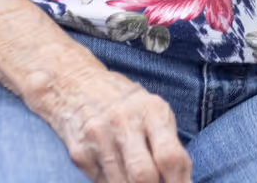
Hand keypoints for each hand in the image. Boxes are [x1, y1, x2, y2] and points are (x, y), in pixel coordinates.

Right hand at [25, 64, 191, 182]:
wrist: (75, 84)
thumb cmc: (124, 101)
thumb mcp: (153, 110)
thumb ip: (168, 143)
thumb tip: (181, 181)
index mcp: (151, 111)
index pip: (170, 156)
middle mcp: (124, 123)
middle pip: (143, 176)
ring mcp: (99, 139)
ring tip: (137, 182)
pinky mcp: (79, 153)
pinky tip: (118, 176)